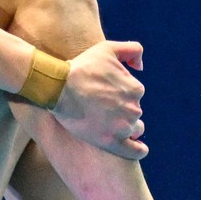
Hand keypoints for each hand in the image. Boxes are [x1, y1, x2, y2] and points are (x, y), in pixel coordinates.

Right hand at [52, 40, 148, 159]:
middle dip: (121, 110)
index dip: (120, 93)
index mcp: (136, 89)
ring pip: (133, 129)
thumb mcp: (109, 48)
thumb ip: (133, 50)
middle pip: (134, 112)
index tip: (105, 93)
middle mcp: (134, 109)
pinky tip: (140, 149)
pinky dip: (139, 151)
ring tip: (108, 124)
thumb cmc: (82, 67)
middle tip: (101, 107)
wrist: (59, 87)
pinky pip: (134, 151)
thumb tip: (141, 68)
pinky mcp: (111, 142)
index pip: (134, 94)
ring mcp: (123, 127)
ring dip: (125, 127)